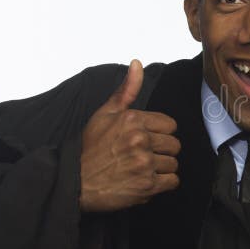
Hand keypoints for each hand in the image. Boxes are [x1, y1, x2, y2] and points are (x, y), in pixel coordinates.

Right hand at [79, 60, 180, 211]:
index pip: (170, 125)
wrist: (75, 183)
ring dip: (161, 169)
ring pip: (173, 163)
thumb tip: (137, 63)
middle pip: (174, 145)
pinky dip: (162, 184)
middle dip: (161, 151)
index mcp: (133, 120)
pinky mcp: (147, 185)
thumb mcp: (105, 113)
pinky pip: (172, 181)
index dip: (159, 134)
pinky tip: (144, 181)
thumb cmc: (90, 148)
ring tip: (140, 169)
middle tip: (141, 156)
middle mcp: (140, 139)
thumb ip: (127, 90)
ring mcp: (144, 163)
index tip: (145, 140)